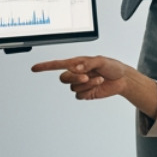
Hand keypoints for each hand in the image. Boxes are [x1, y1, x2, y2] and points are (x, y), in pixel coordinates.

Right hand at [31, 55, 156, 118]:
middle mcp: (77, 73)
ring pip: (73, 88)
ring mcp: (80, 84)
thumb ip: (88, 64)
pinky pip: (79, 96)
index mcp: (78, 63)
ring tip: (98, 79)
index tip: (34, 68)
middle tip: (87, 76)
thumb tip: (77, 67)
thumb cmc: (112, 67)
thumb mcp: (101, 61)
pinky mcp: (85, 93)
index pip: (58, 64)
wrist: (122, 79)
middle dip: (74, 78)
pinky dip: (88, 91)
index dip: (45, 66)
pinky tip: (97, 86)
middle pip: (63, 78)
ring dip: (86, 84)